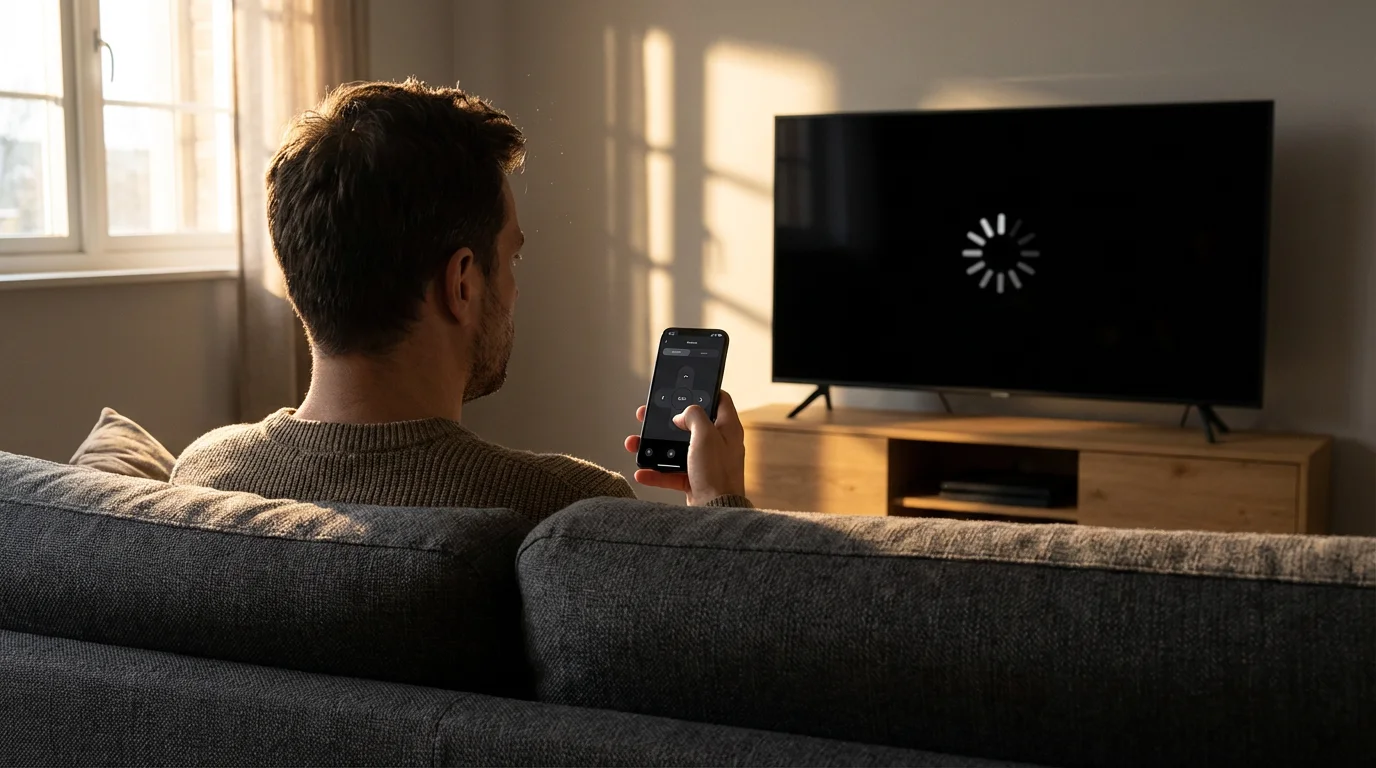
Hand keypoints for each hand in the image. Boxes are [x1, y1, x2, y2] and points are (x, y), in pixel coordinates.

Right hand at [623, 390, 746, 505]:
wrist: (716, 510)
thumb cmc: (717, 472)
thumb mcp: (705, 435)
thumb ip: (693, 416)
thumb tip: (682, 415)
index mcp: (728, 428)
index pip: (720, 400)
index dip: (705, 391)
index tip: (687, 388)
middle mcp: (719, 443)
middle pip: (690, 424)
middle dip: (667, 420)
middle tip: (649, 414)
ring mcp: (706, 462)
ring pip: (676, 448)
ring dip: (655, 447)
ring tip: (635, 443)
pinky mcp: (695, 479)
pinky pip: (672, 473)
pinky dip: (656, 473)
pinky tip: (642, 472)